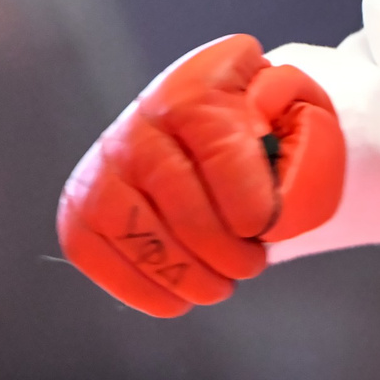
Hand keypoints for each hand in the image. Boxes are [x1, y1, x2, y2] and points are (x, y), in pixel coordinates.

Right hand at [56, 35, 345, 316]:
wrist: (215, 136)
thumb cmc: (263, 132)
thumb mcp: (298, 111)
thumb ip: (300, 122)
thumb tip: (272, 148)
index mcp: (201, 81)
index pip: (215, 140)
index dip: (245, 193)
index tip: (268, 226)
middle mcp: (142, 113)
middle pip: (171, 187)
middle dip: (218, 244)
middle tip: (250, 266)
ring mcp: (104, 159)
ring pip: (129, 224)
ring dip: (181, 271)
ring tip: (219, 286)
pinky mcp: (79, 203)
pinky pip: (93, 250)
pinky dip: (138, 286)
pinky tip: (178, 298)